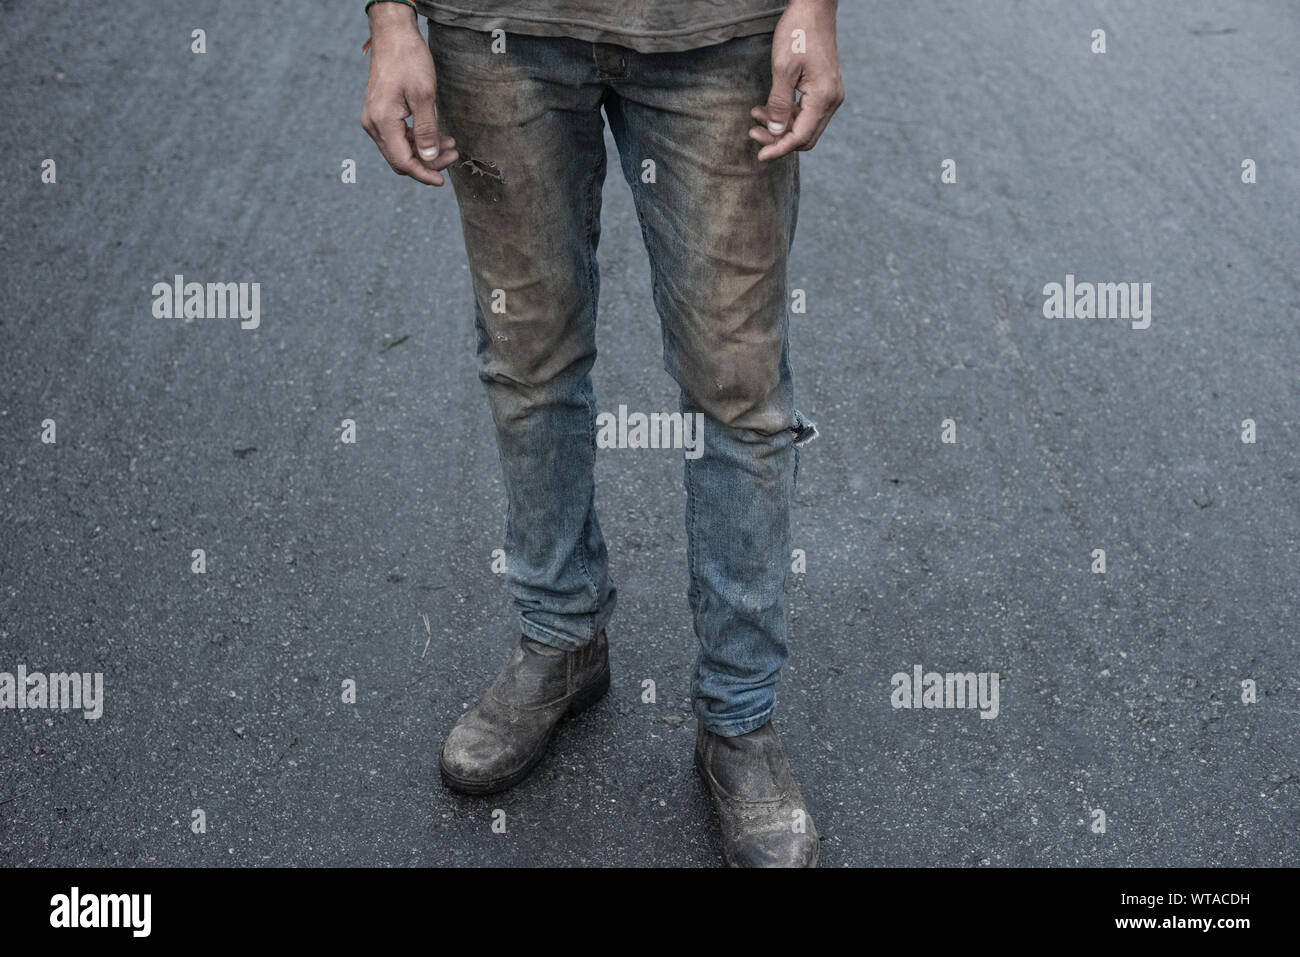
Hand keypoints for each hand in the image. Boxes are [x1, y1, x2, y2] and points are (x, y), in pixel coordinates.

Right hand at [360, 3, 458, 185]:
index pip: (403, 162)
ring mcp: (375, 119)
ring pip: (400, 149)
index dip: (424, 174)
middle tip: (453, 155)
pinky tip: (437, 134)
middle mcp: (373, 124)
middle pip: (400, 159)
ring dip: (424, 151)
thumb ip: (427, 130)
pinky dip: (417, 139)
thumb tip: (429, 158)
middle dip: (427, 163)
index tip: (443, 181)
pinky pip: (398, 136)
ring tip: (450, 143)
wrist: (393, 34)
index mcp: (382, 122)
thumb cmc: (409, 59)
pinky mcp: (380, 113)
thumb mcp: (424, 95)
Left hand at [750, 0, 844, 160]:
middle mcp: (832, 100)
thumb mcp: (782, 68)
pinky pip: (806, 112)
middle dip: (778, 140)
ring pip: (804, 126)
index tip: (760, 157)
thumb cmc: (798, 32)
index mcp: (824, 97)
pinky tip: (767, 108)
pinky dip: (787, 115)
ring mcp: (830, 95)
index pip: (800, 137)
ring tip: (755, 116)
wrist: (814, 8)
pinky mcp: (824, 89)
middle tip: (753, 134)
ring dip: (780, 127)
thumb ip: (778, 104)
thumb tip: (774, 133)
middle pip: (804, 137)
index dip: (779, 149)